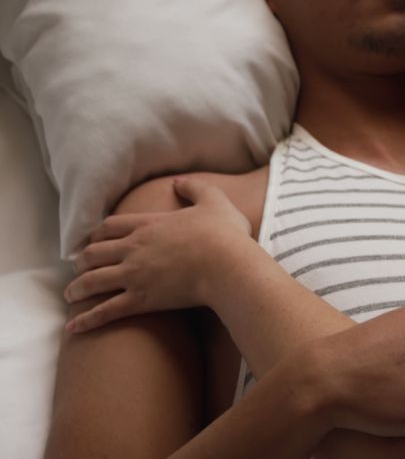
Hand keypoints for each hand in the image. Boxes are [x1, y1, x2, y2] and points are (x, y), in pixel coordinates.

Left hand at [63, 178, 252, 331]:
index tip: (93, 242)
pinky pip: (105, 311)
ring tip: (71, 296)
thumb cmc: (225, 235)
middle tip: (79, 269)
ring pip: (92, 281)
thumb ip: (195, 188)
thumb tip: (178, 182)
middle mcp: (134, 248)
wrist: (228, 265)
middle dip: (81, 262)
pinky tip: (74, 328)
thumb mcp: (214, 201)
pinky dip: (86, 320)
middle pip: (93, 253)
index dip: (96, 235)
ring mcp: (135, 275)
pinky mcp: (141, 299)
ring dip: (76, 289)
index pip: (110, 227)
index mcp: (149, 225)